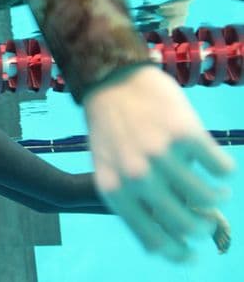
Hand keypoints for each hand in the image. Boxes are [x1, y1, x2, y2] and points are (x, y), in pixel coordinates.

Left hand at [84, 66, 234, 261]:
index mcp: (113, 190)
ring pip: (208, 198)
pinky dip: (224, 170)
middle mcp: (135, 176)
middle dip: (203, 226)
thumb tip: (172, 232)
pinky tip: (217, 164)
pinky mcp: (184, 133)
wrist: (111, 79)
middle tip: (208, 218)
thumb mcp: (109, 167)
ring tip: (217, 190)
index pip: (153, 240)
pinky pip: (220, 167)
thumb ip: (133, 198)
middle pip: (185, 224)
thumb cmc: (112, 128)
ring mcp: (160, 154)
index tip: (193, 255)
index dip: (178, 254)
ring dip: (217, 198)